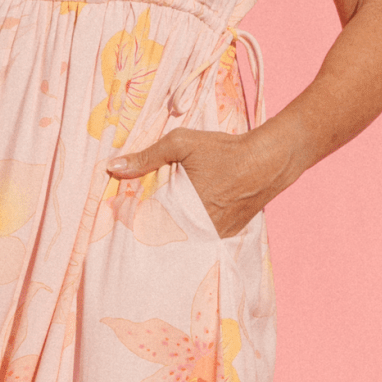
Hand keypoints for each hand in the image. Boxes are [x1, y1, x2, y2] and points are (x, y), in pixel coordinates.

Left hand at [108, 126, 285, 238]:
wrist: (268, 160)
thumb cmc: (224, 150)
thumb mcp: (181, 143)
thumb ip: (146, 156)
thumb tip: (112, 166)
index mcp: (182, 210)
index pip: (145, 223)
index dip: (132, 218)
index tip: (121, 212)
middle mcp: (198, 229)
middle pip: (163, 234)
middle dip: (149, 225)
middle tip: (138, 215)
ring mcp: (213, 235)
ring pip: (182, 238)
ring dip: (171, 230)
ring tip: (163, 216)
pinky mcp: (225, 235)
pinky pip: (200, 237)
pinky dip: (190, 229)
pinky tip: (186, 217)